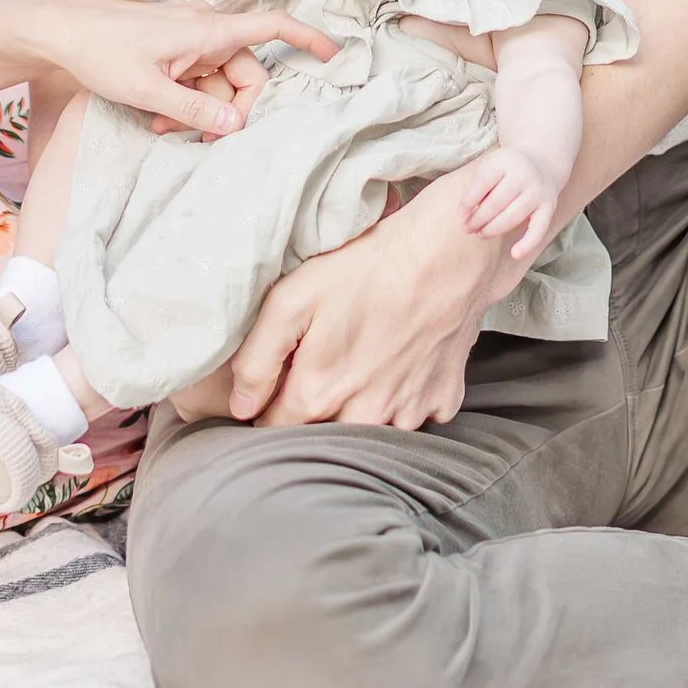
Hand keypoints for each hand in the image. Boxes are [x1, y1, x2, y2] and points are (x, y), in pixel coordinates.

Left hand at [0, 0, 332, 140]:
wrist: (58, 30)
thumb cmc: (99, 51)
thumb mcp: (146, 91)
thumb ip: (193, 111)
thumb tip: (238, 127)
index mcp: (206, 30)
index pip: (271, 26)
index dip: (308, 39)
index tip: (336, 56)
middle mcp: (205, 30)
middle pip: (246, 73)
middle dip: (230, 110)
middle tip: (196, 138)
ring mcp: (190, 40)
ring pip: (220, 83)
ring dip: (201, 110)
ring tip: (161, 127)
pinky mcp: (175, 50)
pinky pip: (198, 80)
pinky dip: (185, 102)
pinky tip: (156, 117)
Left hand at [225, 169, 515, 429]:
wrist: (446, 253)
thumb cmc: (365, 268)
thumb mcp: (293, 299)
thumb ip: (258, 358)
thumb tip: (241, 406)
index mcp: (320, 395)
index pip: (275, 429)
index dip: (267, 408)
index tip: (273, 386)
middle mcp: (365, 417)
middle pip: (323, 434)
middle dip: (313, 413)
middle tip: (321, 365)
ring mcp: (409, 413)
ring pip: (370, 431)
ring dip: (359, 410)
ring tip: (363, 360)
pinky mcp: (443, 400)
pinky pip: (414, 416)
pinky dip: (404, 399)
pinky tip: (400, 362)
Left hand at [463, 149, 566, 269]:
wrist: (542, 161)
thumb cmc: (507, 168)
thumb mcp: (492, 165)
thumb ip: (479, 185)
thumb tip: (465, 214)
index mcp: (504, 161)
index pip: (482, 183)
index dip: (469, 201)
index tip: (460, 214)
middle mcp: (523, 174)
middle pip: (496, 202)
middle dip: (478, 219)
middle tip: (467, 228)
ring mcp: (537, 191)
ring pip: (512, 217)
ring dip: (493, 229)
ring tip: (480, 234)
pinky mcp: (549, 207)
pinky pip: (538, 229)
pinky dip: (527, 243)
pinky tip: (514, 254)